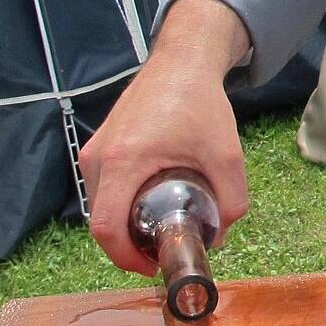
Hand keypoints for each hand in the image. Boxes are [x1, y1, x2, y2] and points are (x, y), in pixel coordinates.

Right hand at [79, 0, 252, 275]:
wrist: (182, 61)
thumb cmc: (200, 102)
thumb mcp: (227, 155)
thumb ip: (231, 200)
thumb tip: (220, 236)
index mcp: (123, 161)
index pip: (106, 228)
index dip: (126, 257)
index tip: (152, 264)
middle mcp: (98, 157)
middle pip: (102, 220)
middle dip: (129, 243)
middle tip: (162, 248)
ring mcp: (95, 149)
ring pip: (100, 204)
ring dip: (124, 223)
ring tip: (159, 225)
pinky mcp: (99, 144)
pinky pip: (102, 187)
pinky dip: (121, 202)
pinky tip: (149, 202)